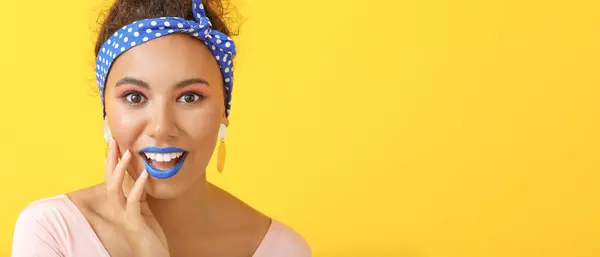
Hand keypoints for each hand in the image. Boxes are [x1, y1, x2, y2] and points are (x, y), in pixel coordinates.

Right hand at [105, 138, 169, 256]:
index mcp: (121, 203)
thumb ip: (140, 194)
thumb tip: (141, 174)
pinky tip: (144, 175)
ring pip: (115, 190)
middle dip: (111, 159)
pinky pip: (133, 203)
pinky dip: (137, 187)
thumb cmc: (150, 234)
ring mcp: (125, 215)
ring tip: (127, 153)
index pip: (113, 177)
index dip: (112, 160)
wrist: (154, 255)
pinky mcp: (134, 223)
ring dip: (120, 170)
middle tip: (114, 140)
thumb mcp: (145, 208)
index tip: (114, 140)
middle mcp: (118, 208)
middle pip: (108, 179)